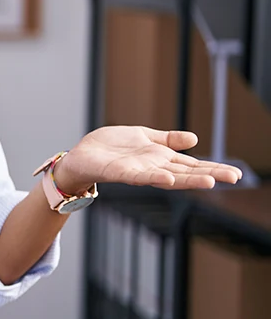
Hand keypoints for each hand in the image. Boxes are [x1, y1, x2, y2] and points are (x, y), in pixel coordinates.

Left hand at [53, 126, 242, 194]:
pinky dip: (154, 177)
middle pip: (186, 172)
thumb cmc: (110, 148)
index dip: (214, 167)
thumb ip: (167, 139)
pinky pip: (140, 176)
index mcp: (160, 159)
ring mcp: (139, 172)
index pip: (192, 164)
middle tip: (235, 178)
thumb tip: (195, 139)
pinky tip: (168, 178)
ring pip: (168, 177)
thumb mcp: (143, 137)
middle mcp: (153, 168)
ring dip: (188, 180)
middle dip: (210, 175)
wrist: (81, 156)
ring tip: (210, 181)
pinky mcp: (121, 173)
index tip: (237, 173)